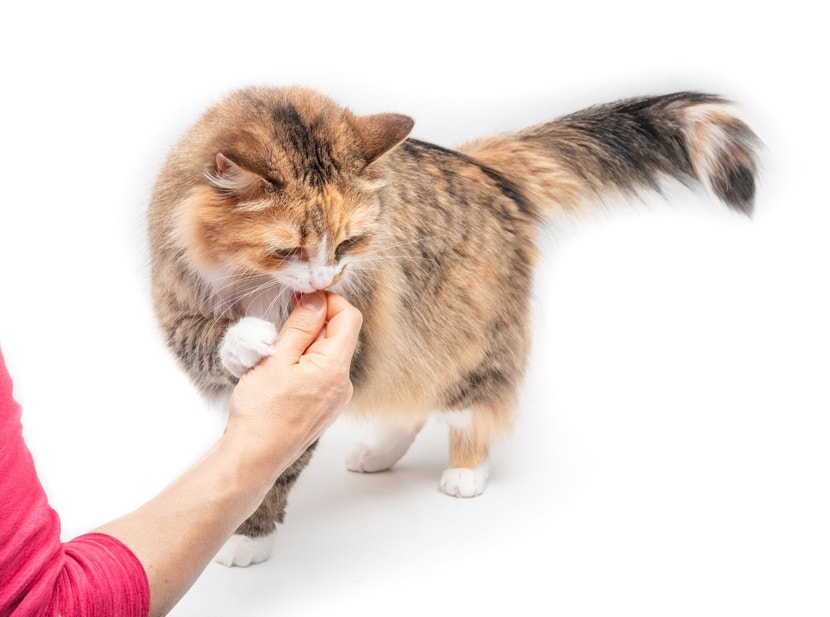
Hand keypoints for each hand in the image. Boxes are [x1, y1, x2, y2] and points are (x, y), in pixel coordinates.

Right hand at [225, 291, 362, 474]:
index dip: (328, 300)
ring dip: (307, 345)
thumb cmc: (261, 411)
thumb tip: (317, 299)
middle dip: (314, 323)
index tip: (302, 297)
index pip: (349, 316)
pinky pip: (323, 375)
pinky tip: (282, 376)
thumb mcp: (278, 357)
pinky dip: (306, 365)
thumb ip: (302, 325)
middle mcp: (344, 383)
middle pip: (339, 335)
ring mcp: (337, 398)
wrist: (255, 456)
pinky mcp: (326, 408)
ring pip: (329, 355)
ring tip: (278, 356)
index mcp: (336, 367)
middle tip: (283, 324)